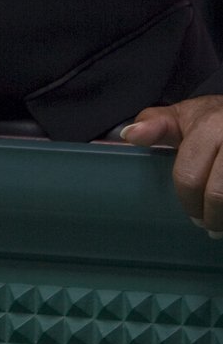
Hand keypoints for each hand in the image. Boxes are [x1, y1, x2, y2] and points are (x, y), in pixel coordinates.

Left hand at [118, 94, 222, 232]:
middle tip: (209, 228)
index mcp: (209, 127)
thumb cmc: (214, 118)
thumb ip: (155, 124)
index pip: (190, 175)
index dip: (189, 202)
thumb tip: (129, 135)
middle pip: (218, 192)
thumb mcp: (184, 115)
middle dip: (213, 216)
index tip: (194, 218)